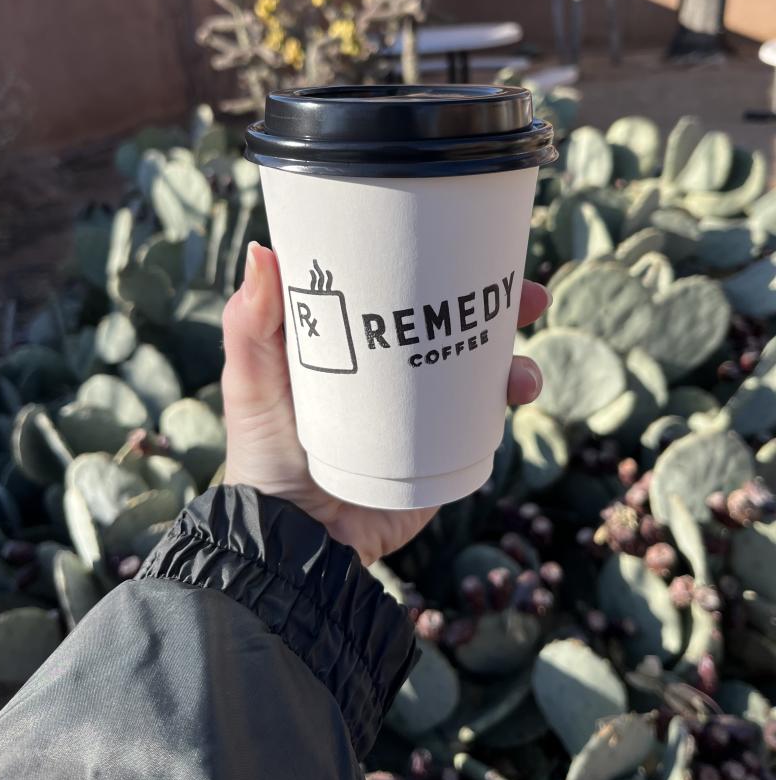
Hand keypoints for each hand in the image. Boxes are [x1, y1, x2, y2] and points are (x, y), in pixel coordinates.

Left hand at [222, 242, 549, 565]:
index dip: (435, 259)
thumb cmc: (262, 456)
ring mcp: (420, 406)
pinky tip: (518, 389)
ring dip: (513, 350)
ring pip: (479, 363)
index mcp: (351, 340)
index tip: (463, 235)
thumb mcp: (252, 383)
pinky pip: (485, 414)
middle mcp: (392, 367)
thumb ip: (250, 323)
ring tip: (521, 361)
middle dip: (498, 300)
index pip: (399, 287)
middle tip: (528, 291)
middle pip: (451, 319)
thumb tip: (263, 250)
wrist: (296, 544)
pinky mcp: (440, 445)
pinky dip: (509, 394)